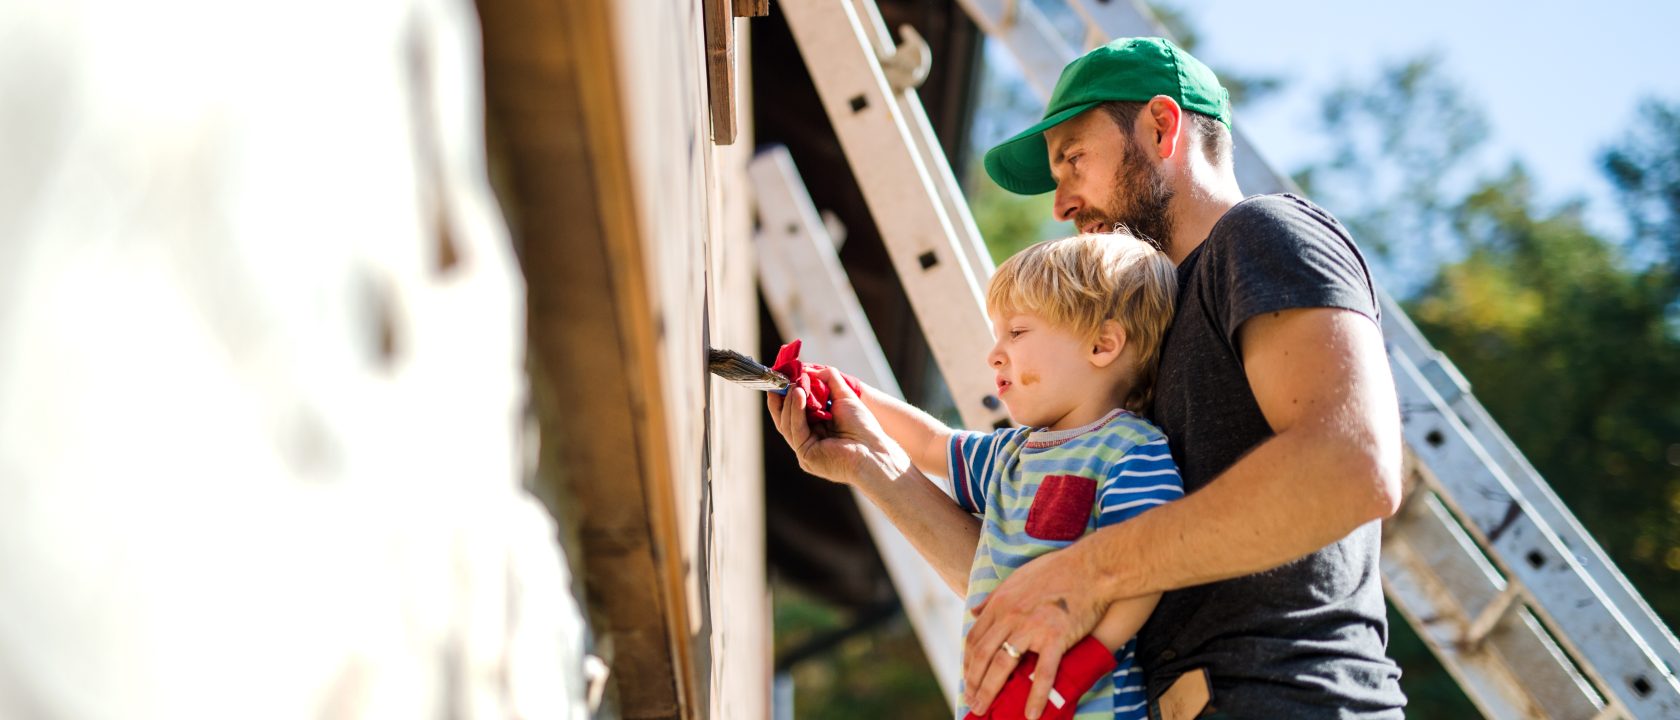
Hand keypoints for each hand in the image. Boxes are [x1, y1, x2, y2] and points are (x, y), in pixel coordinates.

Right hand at [767, 366, 907, 486]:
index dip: (787, 395)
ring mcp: (806, 449)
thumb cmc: (863, 426)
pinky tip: (799, 395)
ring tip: (794, 385)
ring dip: (790, 402)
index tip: (783, 378)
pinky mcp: (806, 456)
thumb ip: (829, 380)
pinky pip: (796, 430)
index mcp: (816, 428)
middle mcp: (809, 440)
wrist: (873, 450)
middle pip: (785, 418)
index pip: (794, 411)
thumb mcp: (844, 396)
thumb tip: (810, 369)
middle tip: (779, 381)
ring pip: (787, 424)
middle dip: (781, 399)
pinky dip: (795, 411)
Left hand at [964, 545, 1109, 717]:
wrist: (1091, 567)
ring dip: (990, 692)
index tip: (968, 679)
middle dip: (974, 683)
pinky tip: (1031, 715)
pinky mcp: (1055, 638)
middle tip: (972, 702)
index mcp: (1000, 603)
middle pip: (982, 655)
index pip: (975, 639)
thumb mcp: (1017, 577)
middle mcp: (1010, 616)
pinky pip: (1042, 673)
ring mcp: (1031, 628)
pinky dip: (1035, 697)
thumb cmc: (1057, 569)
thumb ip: (994, 597)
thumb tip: (974, 611)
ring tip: (984, 710)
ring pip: (1002, 665)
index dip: (968, 663)